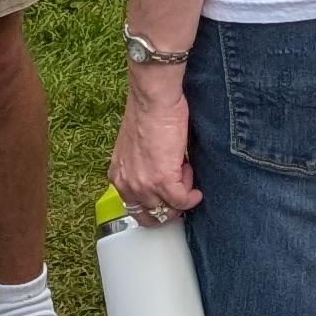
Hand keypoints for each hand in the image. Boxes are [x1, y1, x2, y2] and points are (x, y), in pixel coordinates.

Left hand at [109, 75, 198, 228]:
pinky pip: (181, 200)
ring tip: (187, 174)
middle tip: (181, 193)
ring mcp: (144, 185)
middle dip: (168, 207)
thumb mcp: (136, 148)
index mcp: (118, 176)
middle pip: (150, 214)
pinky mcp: (163, 180)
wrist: (153, 101)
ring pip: (167, 209)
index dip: (155, 205)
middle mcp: (127, 185)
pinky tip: (197, 192)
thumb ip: (141, 167)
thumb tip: (160, 175)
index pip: (135, 207)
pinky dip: (191, 198)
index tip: (168, 198)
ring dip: (181, 196)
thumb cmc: (148, 114)